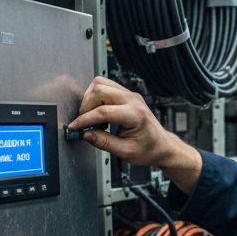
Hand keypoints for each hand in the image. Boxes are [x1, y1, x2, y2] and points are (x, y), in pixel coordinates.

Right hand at [69, 77, 202, 192]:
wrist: (161, 145)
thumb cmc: (149, 149)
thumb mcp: (125, 152)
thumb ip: (103, 142)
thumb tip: (85, 134)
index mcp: (135, 114)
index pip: (103, 111)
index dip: (85, 120)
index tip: (75, 128)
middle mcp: (132, 100)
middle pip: (99, 90)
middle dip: (86, 106)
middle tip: (83, 123)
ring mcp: (130, 94)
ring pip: (100, 83)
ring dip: (90, 99)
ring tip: (92, 118)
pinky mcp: (126, 94)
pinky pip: (105, 86)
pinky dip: (96, 97)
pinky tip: (98, 113)